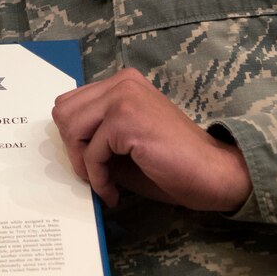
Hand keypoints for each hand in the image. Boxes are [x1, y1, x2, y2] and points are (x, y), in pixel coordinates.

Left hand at [51, 68, 251, 211]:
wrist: (213, 174)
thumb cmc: (172, 163)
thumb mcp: (123, 143)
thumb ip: (95, 134)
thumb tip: (63, 145)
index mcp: (123, 83)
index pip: (70, 103)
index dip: (74, 138)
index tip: (91, 163)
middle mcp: (123, 83)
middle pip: (63, 113)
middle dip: (74, 149)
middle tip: (95, 175)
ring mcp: (125, 98)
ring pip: (71, 130)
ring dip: (84, 165)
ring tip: (105, 184)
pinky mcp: (127, 121)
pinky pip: (91, 154)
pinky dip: (99, 180)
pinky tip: (115, 193)